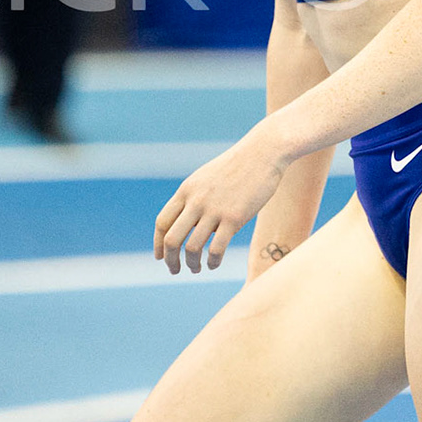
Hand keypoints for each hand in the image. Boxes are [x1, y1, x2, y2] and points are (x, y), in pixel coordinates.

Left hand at [155, 125, 290, 273]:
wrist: (263, 152)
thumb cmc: (237, 166)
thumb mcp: (207, 178)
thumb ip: (194, 198)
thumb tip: (189, 225)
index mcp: (186, 190)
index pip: (162, 222)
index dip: (158, 243)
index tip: (160, 257)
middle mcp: (196, 201)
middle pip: (172, 239)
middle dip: (170, 260)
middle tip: (175, 269)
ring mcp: (215, 210)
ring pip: (192, 248)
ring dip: (192, 264)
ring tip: (196, 269)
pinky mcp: (234, 218)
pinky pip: (216, 248)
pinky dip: (212, 261)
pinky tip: (213, 264)